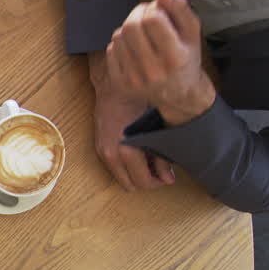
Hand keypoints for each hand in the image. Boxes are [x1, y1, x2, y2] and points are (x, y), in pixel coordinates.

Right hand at [88, 55, 174, 190]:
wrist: (114, 84)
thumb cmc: (139, 99)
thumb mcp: (157, 127)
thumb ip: (162, 155)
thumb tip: (168, 179)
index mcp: (126, 150)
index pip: (143, 182)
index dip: (158, 182)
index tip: (168, 176)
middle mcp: (110, 155)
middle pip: (130, 185)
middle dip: (147, 180)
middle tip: (161, 170)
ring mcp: (102, 151)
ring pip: (121, 178)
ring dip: (136, 174)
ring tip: (150, 161)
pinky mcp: (99, 146)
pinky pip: (114, 167)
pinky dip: (127, 166)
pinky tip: (138, 153)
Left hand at [106, 0, 216, 126]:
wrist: (178, 94)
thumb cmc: (187, 57)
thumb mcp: (192, 31)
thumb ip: (179, 6)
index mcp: (175, 56)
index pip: (153, 18)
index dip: (153, 7)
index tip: (158, 9)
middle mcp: (153, 70)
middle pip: (132, 26)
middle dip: (138, 13)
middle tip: (147, 16)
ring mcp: (134, 78)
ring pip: (119, 35)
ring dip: (129, 27)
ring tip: (142, 33)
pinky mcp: (120, 83)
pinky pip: (111, 49)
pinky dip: (121, 43)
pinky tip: (134, 47)